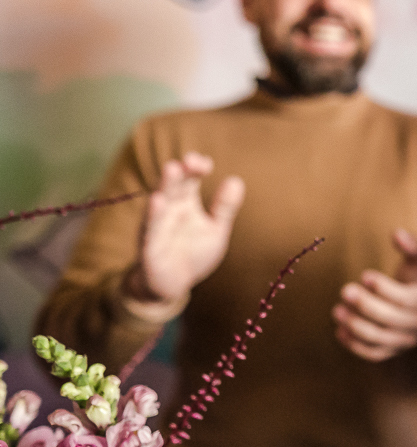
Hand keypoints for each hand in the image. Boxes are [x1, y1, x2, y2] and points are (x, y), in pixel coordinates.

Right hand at [123, 152, 244, 304]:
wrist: (171, 286)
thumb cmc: (193, 253)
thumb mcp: (215, 230)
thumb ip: (224, 208)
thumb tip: (236, 180)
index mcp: (185, 203)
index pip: (190, 179)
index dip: (196, 168)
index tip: (205, 163)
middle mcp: (168, 211)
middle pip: (174, 186)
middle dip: (181, 172)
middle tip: (191, 159)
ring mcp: (156, 228)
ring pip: (160, 203)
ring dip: (165, 186)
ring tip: (172, 168)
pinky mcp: (149, 248)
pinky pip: (150, 230)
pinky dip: (153, 216)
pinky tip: (157, 201)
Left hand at [332, 229, 416, 361]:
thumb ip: (412, 247)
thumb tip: (396, 233)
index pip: (404, 298)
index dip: (383, 288)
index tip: (364, 275)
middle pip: (390, 319)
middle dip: (365, 305)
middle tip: (345, 291)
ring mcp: (405, 340)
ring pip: (379, 338)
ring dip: (355, 325)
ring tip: (337, 311)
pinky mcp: (393, 351)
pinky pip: (373, 353)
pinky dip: (355, 345)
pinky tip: (339, 331)